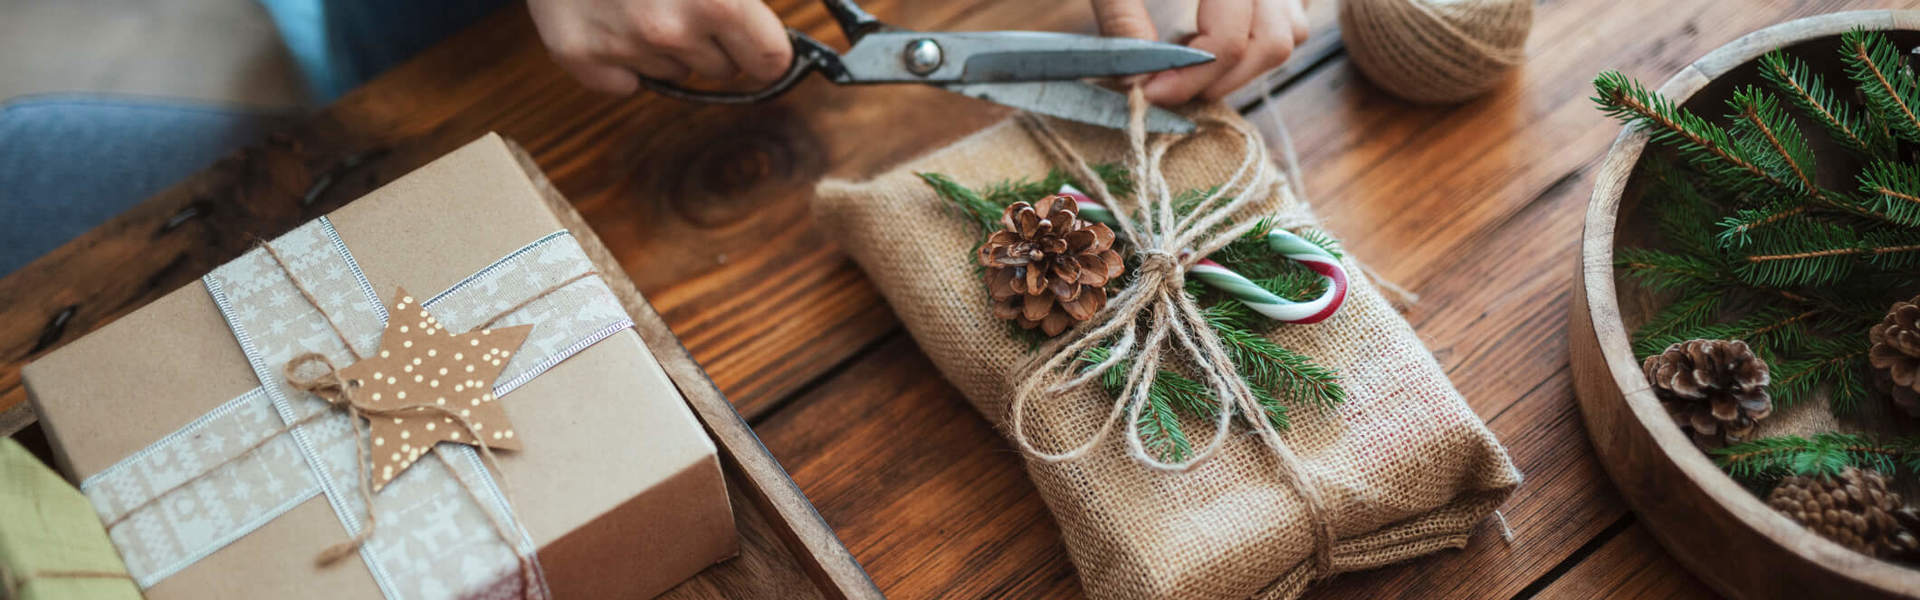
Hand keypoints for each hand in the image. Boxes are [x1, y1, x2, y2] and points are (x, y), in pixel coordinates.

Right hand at [528, 0, 792, 94]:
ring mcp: (621, 46)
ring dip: (666, 44)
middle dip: (714, 41)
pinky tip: (611, 16)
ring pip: (673, 72)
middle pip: (722, 69)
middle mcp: (671, 29)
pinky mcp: (577, 54)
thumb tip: (782, 41)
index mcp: (718, 0)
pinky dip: (620, 58)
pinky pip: (623, 82)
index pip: (769, 60)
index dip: (764, 46)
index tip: (757, 38)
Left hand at [1090, 0, 1309, 104]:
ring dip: (1242, 64)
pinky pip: (1291, 19)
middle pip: (1269, 44)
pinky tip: (1211, 41)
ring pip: (1287, 35)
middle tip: (1166, 88)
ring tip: (1189, 66)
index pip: (1228, 39)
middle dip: (1217, 79)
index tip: (1148, 92)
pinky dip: (1256, 42)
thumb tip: (1135, 77)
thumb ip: (1121, 16)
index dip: (1189, 77)